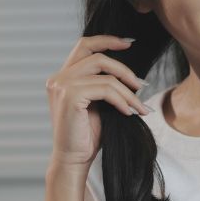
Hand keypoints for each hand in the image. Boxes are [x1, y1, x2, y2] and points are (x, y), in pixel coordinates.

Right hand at [44, 35, 150, 170]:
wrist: (74, 160)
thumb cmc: (87, 136)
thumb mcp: (97, 104)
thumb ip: (104, 85)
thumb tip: (130, 74)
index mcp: (63, 77)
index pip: (84, 45)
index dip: (107, 40)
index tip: (129, 43)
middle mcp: (58, 78)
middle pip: (97, 56)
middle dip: (123, 69)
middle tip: (141, 85)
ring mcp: (62, 86)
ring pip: (105, 74)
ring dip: (127, 91)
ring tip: (139, 107)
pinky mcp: (70, 96)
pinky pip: (105, 89)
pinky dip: (121, 99)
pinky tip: (128, 112)